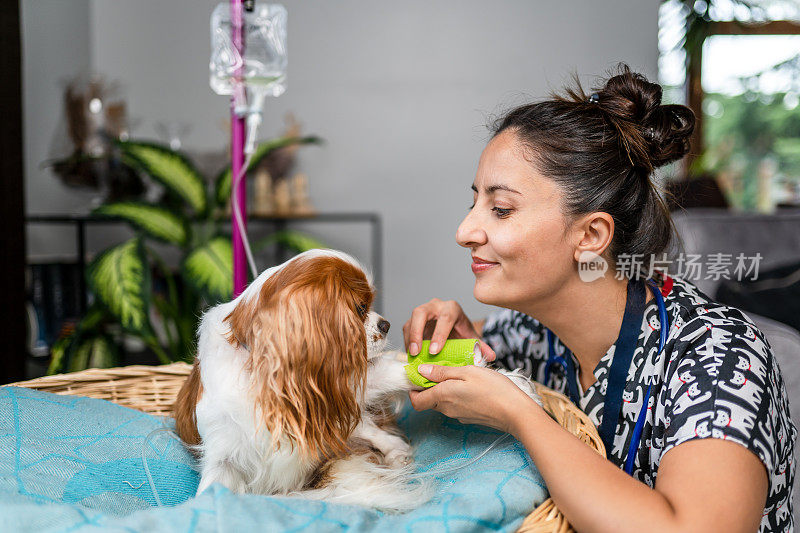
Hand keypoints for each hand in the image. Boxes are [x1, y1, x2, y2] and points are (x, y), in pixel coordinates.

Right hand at [403, 298, 495, 361]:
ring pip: (411, 320)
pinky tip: (410, 355)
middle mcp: (436, 306)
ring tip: (412, 355)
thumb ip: (481, 346)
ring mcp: (423, 311)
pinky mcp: (414, 320)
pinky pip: (406, 328)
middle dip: (417, 332)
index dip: (439, 335)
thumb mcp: (471, 338)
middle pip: (421, 313)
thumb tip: (491, 356)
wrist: (454, 328)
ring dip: (410, 338)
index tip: (435, 352)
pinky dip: (407, 341)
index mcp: (452, 308)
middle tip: (417, 351)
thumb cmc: (461, 332)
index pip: (444, 318)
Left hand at [407, 364, 540, 434]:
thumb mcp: (467, 371)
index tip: (419, 375)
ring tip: (460, 375)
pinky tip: (470, 386)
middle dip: (430, 386)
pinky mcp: (468, 417)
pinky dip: (456, 395)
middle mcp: (447, 409)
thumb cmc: (493, 388)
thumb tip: (421, 371)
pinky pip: (455, 406)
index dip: (413, 389)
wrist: (515, 412)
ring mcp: (458, 415)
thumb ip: (442, 372)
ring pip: (442, 402)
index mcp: (443, 396)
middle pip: (429, 400)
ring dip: (445, 390)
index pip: (416, 401)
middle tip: (442, 370)